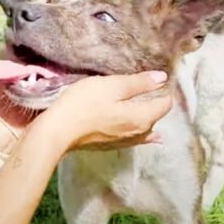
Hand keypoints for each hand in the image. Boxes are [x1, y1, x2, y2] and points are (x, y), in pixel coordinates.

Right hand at [33, 71, 172, 153]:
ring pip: (145, 128)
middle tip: (141, 87)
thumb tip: (162, 78)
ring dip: (145, 116)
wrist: (58, 131)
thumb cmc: (84, 104)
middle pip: (155, 116)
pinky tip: (140, 132)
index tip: (151, 78)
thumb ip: (138, 83)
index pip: (165, 103)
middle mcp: (140, 133)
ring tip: (141, 106)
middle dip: (152, 102)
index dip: (161, 89)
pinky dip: (139, 131)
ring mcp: (125, 142)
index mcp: (143, 117)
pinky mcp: (111, 146)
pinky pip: (133, 138)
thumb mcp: (111, 86)